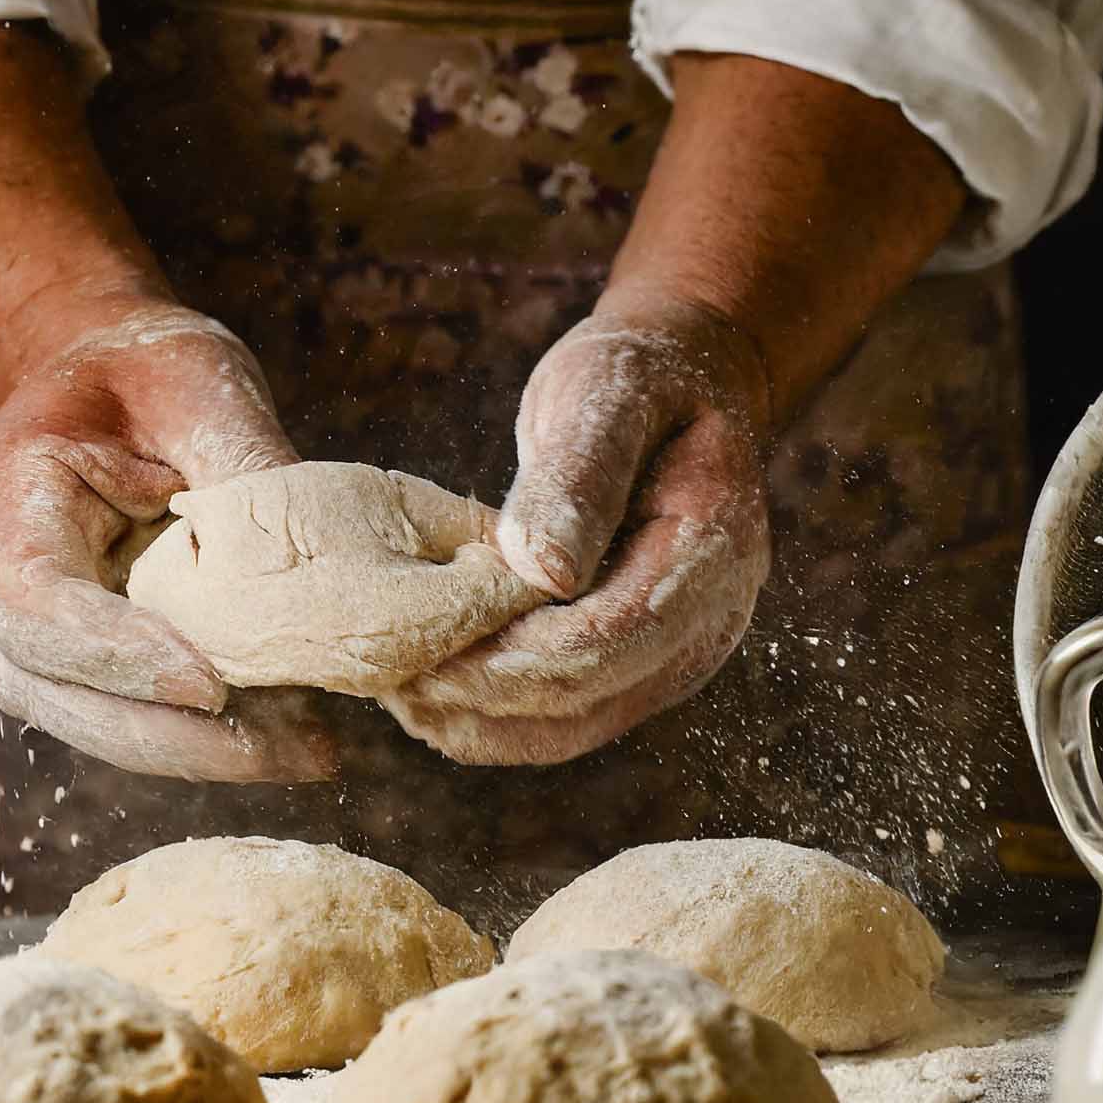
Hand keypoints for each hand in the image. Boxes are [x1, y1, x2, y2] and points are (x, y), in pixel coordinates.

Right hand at [0, 306, 338, 781]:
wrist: (100, 371)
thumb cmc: (143, 366)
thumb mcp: (198, 386)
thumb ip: (245, 470)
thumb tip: (332, 568)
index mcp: (7, 496)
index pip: (39, 604)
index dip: (116, 656)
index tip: (211, 685)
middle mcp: (1, 577)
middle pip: (55, 692)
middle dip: (170, 737)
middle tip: (289, 749)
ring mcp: (32, 629)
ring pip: (89, 722)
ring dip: (196, 751)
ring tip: (310, 750)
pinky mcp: (83, 655)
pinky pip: (129, 713)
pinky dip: (205, 735)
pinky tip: (292, 733)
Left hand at [386, 298, 772, 763]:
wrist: (679, 385)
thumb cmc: (636, 377)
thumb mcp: (607, 396)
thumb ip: (580, 479)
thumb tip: (542, 572)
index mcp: (710, 552)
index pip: (609, 639)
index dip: (518, 654)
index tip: (432, 644)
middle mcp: (706, 621)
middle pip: (587, 696)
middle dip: (486, 691)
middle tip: (392, 673)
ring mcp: (675, 653)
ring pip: (572, 725)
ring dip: (483, 718)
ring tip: (400, 689)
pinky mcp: (638, 666)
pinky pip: (567, 718)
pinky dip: (496, 716)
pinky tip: (432, 693)